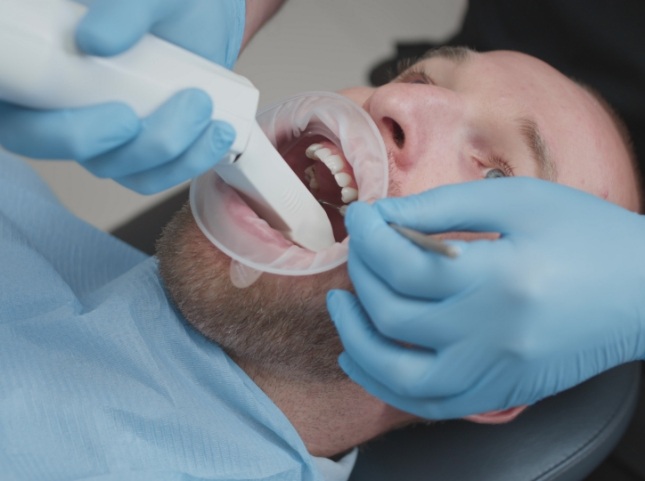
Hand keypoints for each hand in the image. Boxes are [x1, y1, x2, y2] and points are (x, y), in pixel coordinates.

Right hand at [0, 0, 244, 193]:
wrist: (206, 13)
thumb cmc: (168, 1)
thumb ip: (123, 6)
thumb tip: (94, 40)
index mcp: (33, 52)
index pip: (7, 98)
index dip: (33, 117)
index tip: (92, 106)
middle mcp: (55, 94)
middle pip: (41, 141)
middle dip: (93, 140)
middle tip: (134, 117)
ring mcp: (96, 125)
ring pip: (107, 164)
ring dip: (158, 147)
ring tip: (201, 105)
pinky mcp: (136, 146)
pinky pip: (149, 175)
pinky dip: (186, 161)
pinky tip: (215, 135)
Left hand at [328, 178, 644, 418]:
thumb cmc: (587, 235)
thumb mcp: (518, 202)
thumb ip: (442, 208)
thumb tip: (382, 216)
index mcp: (499, 279)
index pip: (403, 263)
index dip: (368, 236)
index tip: (360, 216)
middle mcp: (492, 335)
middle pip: (393, 315)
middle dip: (359, 276)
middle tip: (357, 250)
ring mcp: (494, 372)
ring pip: (398, 375)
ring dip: (356, 339)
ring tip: (342, 306)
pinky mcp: (499, 392)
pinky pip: (428, 404)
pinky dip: (384, 384)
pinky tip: (362, 357)